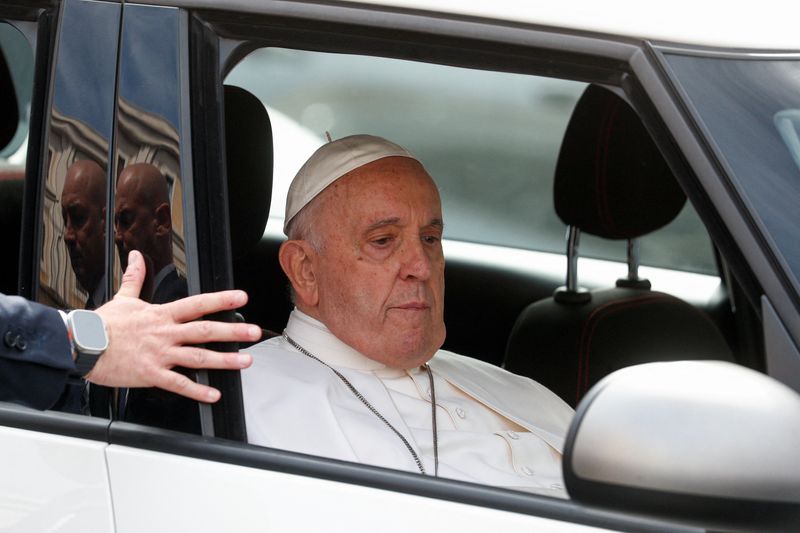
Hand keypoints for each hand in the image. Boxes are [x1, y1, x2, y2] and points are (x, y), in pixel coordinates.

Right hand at [88, 250, 259, 401]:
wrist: (82, 346)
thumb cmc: (103, 325)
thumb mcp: (124, 298)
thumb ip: (135, 277)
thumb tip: (136, 256)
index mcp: (162, 315)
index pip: (197, 304)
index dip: (221, 300)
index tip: (241, 298)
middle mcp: (165, 334)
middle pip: (205, 331)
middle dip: (233, 332)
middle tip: (254, 332)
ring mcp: (160, 354)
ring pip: (198, 357)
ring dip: (224, 360)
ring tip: (245, 362)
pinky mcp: (151, 374)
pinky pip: (178, 384)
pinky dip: (197, 390)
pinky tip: (213, 394)